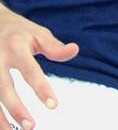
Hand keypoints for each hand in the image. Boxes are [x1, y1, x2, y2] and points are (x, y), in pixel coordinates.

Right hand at [0, 5, 78, 129]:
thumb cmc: (19, 31)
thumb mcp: (39, 34)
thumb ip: (55, 47)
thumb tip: (74, 50)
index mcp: (16, 48)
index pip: (30, 71)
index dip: (41, 88)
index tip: (53, 105)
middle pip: (4, 88)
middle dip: (16, 108)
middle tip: (31, 125)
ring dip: (0, 117)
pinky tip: (1, 125)